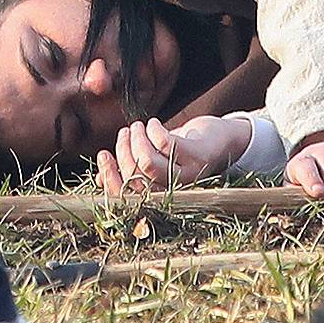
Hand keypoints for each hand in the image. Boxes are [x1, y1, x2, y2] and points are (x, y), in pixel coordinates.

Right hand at [95, 114, 250, 195]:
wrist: (224, 141)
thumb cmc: (184, 152)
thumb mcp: (157, 162)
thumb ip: (131, 171)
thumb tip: (99, 178)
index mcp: (161, 198)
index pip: (126, 198)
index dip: (110, 177)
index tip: (102, 154)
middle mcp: (174, 193)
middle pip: (135, 178)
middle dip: (123, 152)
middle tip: (124, 133)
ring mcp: (187, 176)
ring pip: (148, 163)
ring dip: (136, 141)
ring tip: (136, 127)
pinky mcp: (198, 158)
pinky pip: (166, 144)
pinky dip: (154, 130)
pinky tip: (154, 124)